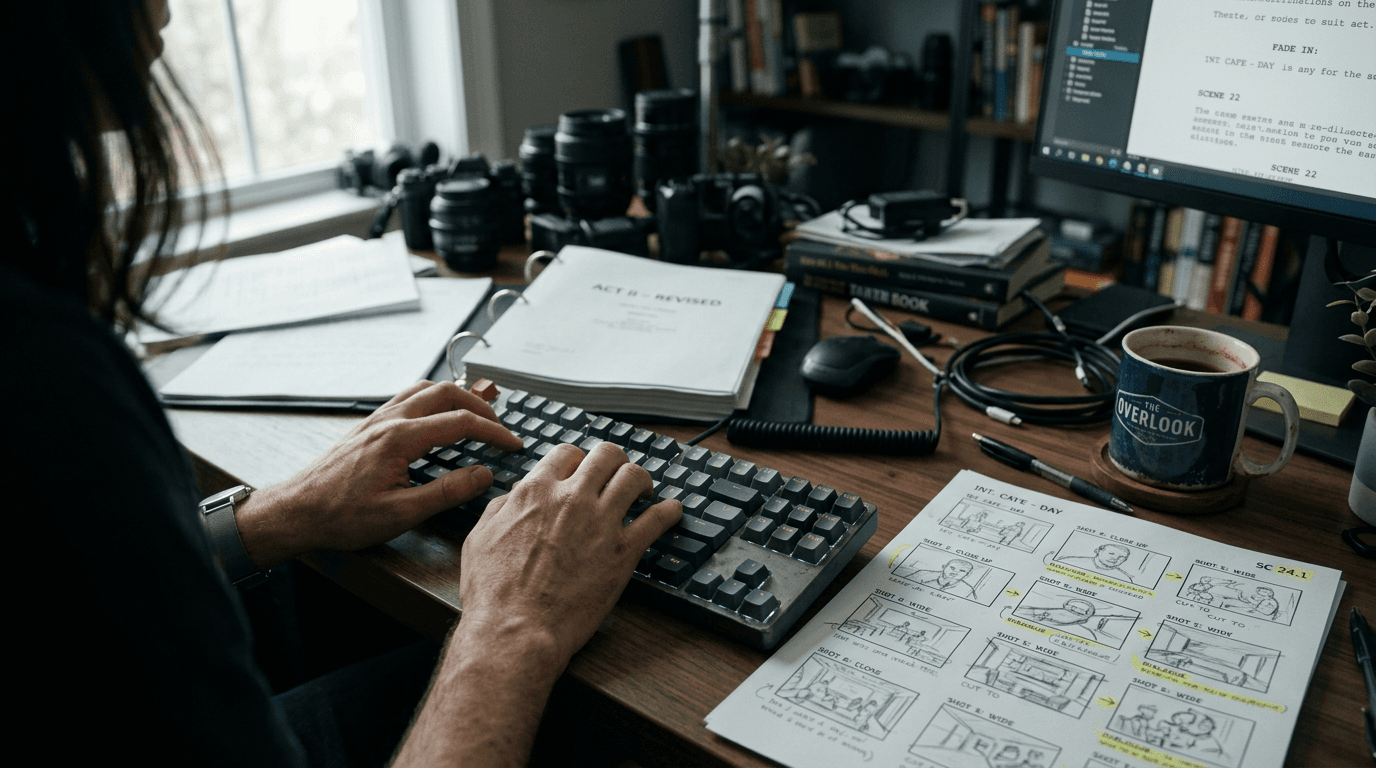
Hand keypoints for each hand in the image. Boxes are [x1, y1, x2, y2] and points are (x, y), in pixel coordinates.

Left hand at [236, 380, 522, 568]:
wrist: (296, 511)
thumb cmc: (341, 517)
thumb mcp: (401, 514)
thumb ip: (447, 492)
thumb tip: (483, 475)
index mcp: (399, 439)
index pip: (460, 423)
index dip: (494, 432)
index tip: (513, 444)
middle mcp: (388, 420)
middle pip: (446, 393)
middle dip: (480, 405)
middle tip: (500, 426)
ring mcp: (376, 419)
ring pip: (425, 389)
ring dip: (455, 396)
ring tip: (476, 412)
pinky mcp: (368, 426)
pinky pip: (407, 397)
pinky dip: (432, 399)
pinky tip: (437, 416)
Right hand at [455, 441, 680, 663]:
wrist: (516, 630)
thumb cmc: (493, 593)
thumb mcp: (480, 539)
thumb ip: (500, 509)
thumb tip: (514, 496)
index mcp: (536, 491)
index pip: (566, 453)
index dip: (577, 460)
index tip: (582, 470)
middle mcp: (572, 498)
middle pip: (606, 455)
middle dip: (615, 460)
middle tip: (618, 473)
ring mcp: (601, 523)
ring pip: (634, 477)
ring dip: (642, 480)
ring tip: (644, 491)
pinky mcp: (624, 552)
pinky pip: (657, 520)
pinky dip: (669, 512)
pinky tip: (673, 511)